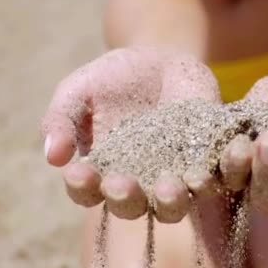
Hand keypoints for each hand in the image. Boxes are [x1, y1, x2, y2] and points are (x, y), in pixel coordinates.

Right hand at [41, 48, 219, 222]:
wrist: (159, 61)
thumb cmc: (112, 79)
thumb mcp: (80, 91)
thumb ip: (62, 119)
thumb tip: (53, 157)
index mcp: (101, 174)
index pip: (87, 191)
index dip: (82, 186)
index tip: (78, 173)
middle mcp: (138, 186)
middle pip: (131, 207)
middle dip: (125, 199)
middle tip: (120, 184)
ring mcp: (175, 176)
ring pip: (174, 204)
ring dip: (171, 200)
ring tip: (169, 185)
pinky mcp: (208, 162)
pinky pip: (214, 178)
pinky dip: (214, 178)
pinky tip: (208, 169)